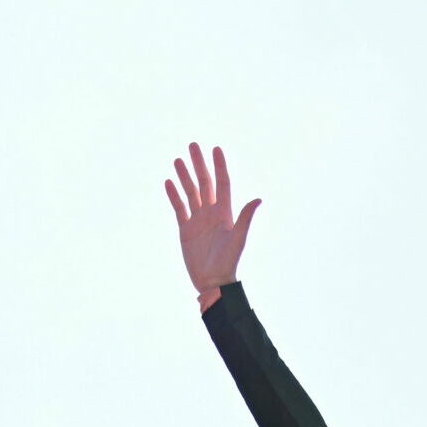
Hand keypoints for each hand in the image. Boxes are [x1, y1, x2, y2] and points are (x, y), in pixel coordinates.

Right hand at [166, 143, 259, 307]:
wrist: (212, 282)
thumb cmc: (227, 263)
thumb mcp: (237, 239)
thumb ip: (245, 218)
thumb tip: (258, 199)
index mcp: (224, 213)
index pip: (222, 183)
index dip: (219, 166)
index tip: (215, 148)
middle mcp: (211, 213)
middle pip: (205, 182)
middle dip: (199, 164)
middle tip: (193, 145)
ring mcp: (198, 220)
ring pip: (191, 192)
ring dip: (185, 176)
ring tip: (178, 160)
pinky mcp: (186, 230)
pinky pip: (179, 208)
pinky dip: (174, 195)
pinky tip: (169, 182)